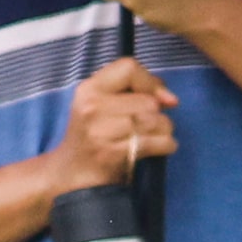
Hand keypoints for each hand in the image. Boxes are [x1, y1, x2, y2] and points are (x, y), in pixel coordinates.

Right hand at [46, 56, 179, 194]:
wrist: (71, 174)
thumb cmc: (94, 136)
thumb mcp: (101, 103)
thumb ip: (133, 90)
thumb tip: (170, 98)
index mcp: (89, 88)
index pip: (129, 67)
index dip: (150, 81)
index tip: (159, 98)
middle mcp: (92, 107)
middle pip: (149, 101)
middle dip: (158, 114)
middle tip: (147, 126)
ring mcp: (101, 131)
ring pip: (157, 121)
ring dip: (164, 131)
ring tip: (151, 137)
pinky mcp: (113, 153)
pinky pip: (158, 142)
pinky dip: (166, 146)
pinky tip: (157, 149)